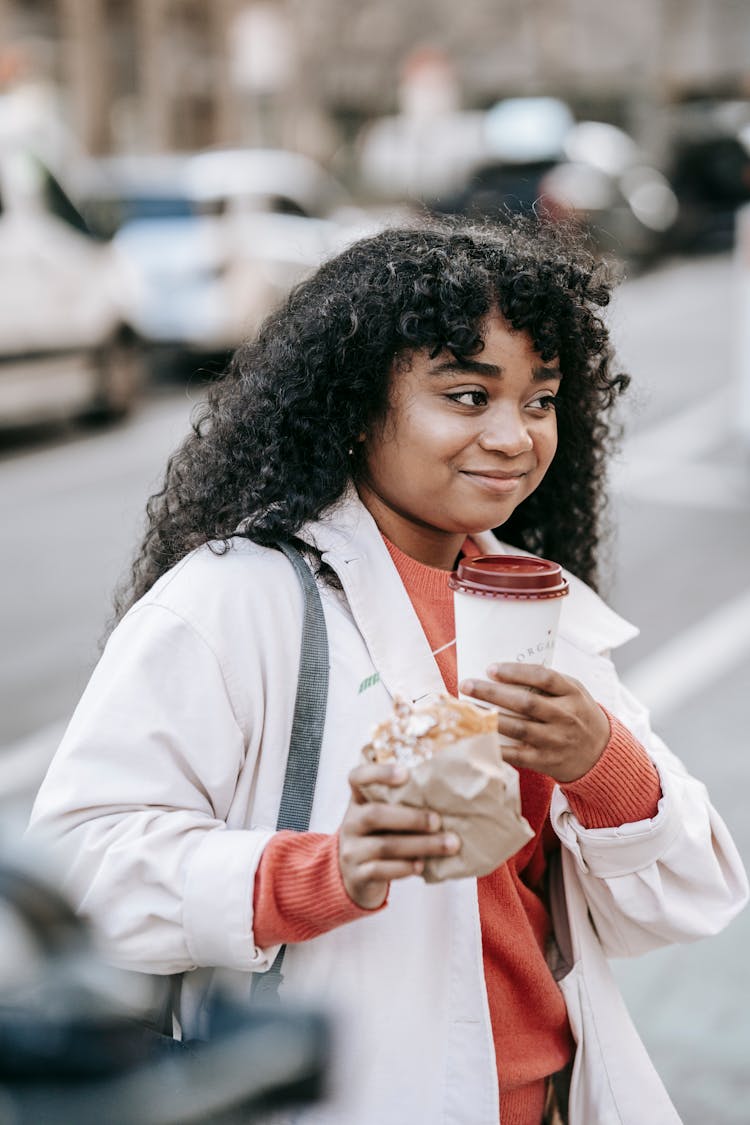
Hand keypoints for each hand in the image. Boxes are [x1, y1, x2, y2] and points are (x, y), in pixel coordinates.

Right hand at [339, 763, 460, 908]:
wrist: (356, 876)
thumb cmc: (382, 838)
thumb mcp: (386, 816)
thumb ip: (405, 804)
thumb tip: (449, 794)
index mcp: (358, 801)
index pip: (357, 777)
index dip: (379, 773)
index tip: (405, 773)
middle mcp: (350, 823)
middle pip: (374, 814)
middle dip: (411, 818)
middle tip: (438, 821)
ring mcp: (351, 850)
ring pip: (384, 846)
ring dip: (421, 845)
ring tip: (448, 845)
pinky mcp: (357, 875)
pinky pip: (380, 870)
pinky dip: (404, 867)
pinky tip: (422, 865)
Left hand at [460, 663, 609, 783]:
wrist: (600, 755)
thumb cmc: (578, 716)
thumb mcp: (573, 693)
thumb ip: (548, 683)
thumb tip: (504, 672)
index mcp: (572, 694)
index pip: (544, 677)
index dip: (516, 672)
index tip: (490, 668)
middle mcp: (566, 717)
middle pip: (526, 702)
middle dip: (493, 692)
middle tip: (467, 684)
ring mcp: (556, 741)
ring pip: (518, 728)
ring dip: (490, 717)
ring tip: (468, 708)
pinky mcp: (546, 761)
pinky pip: (516, 754)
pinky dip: (496, 747)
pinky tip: (478, 737)